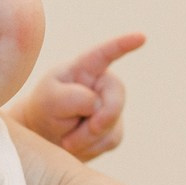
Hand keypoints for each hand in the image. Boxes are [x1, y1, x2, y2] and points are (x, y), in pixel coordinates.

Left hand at [11, 33, 144, 161]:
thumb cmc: (44, 109)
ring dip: (86, 138)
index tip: (141, 37)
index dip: (124, 45)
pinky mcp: (114, 128)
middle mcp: (103, 84)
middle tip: (70, 138)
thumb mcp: (49, 100)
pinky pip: (110, 140)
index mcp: (85, 68)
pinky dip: (90, 147)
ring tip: (65, 138)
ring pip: (111, 125)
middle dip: (97, 121)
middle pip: (115, 100)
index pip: (106, 54)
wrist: (44, 135)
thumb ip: (72, 98)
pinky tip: (76, 144)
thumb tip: (98, 104)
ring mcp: (111, 106)